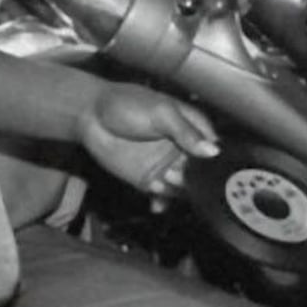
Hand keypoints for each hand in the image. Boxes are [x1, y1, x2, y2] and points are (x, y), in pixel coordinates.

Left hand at [78, 83, 218, 211]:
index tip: (210, 170)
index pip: (215, 150)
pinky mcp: (149, 179)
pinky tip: (156, 201)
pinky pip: (163, 197)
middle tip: (178, 173)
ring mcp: (167, 166)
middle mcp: (183, 150)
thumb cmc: (126, 103)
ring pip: (184, 188)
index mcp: (192, 128)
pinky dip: (163, 202)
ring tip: (164, 179)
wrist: (90, 115)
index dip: (215, 163)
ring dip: (177, 190)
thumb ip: (186, 132)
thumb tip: (212, 151)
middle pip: (202, 174)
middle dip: (195, 179)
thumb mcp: (161, 112)